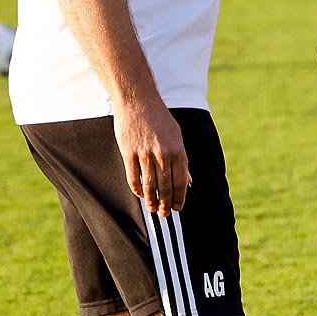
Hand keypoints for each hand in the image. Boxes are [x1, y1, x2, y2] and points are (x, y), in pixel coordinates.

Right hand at [114, 96, 189, 215]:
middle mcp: (163, 154)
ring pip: (150, 185)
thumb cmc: (159, 119)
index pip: (180, 182)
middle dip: (166, 203)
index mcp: (178, 150)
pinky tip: (140, 195)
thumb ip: (182, 160)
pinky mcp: (129, 153)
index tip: (177, 208)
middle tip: (164, 214)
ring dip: (151, 200)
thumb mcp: (177, 137)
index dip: (179, 198)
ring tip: (152, 208)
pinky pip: (133, 177)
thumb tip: (188, 181)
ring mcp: (145, 154)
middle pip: (165, 187)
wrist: (138, 101)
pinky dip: (137, 189)